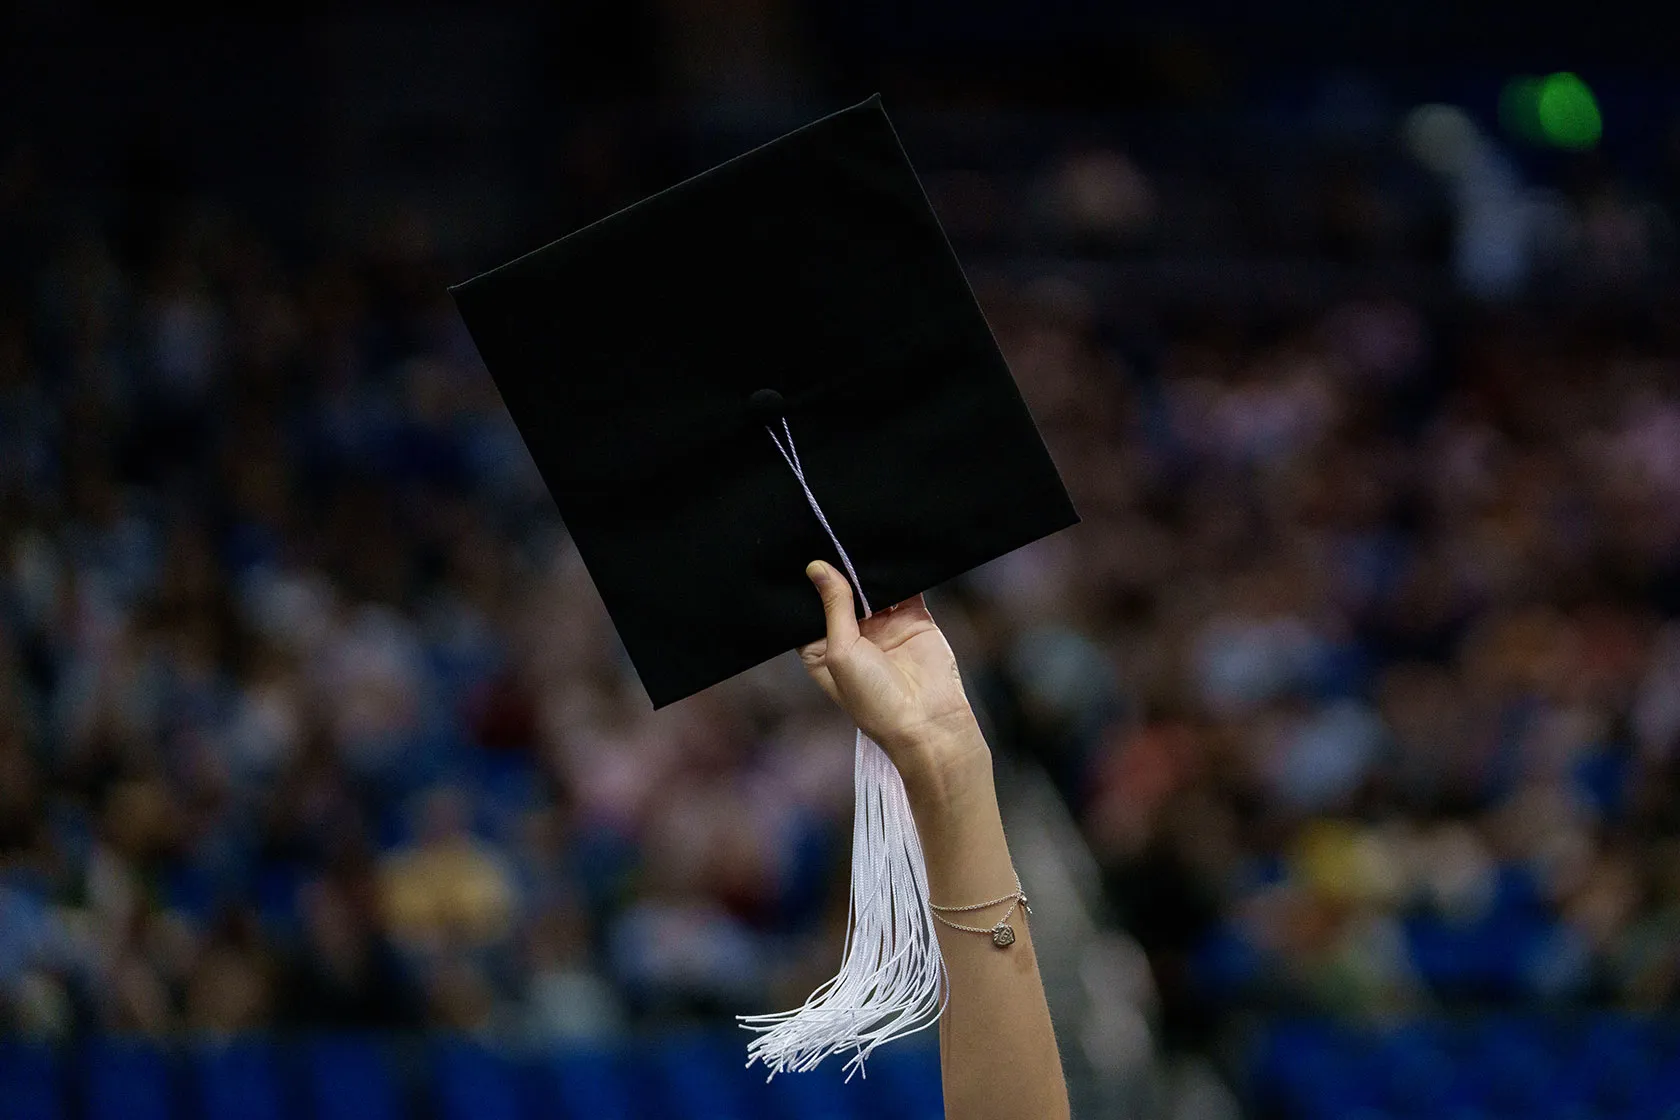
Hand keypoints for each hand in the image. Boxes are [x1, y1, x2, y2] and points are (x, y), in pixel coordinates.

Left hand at [798, 560, 989, 812]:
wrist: (929, 721)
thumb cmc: (875, 700)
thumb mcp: (841, 651)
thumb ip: (833, 606)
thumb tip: (817, 567)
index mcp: (824, 650)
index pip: (810, 609)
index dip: (807, 586)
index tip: (800, 552)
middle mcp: (852, 636)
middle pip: (842, 592)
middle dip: (839, 570)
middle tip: (829, 534)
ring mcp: (884, 626)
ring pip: (872, 586)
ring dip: (867, 568)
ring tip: (857, 536)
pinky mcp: (913, 618)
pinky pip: (905, 587)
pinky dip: (899, 570)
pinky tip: (890, 548)